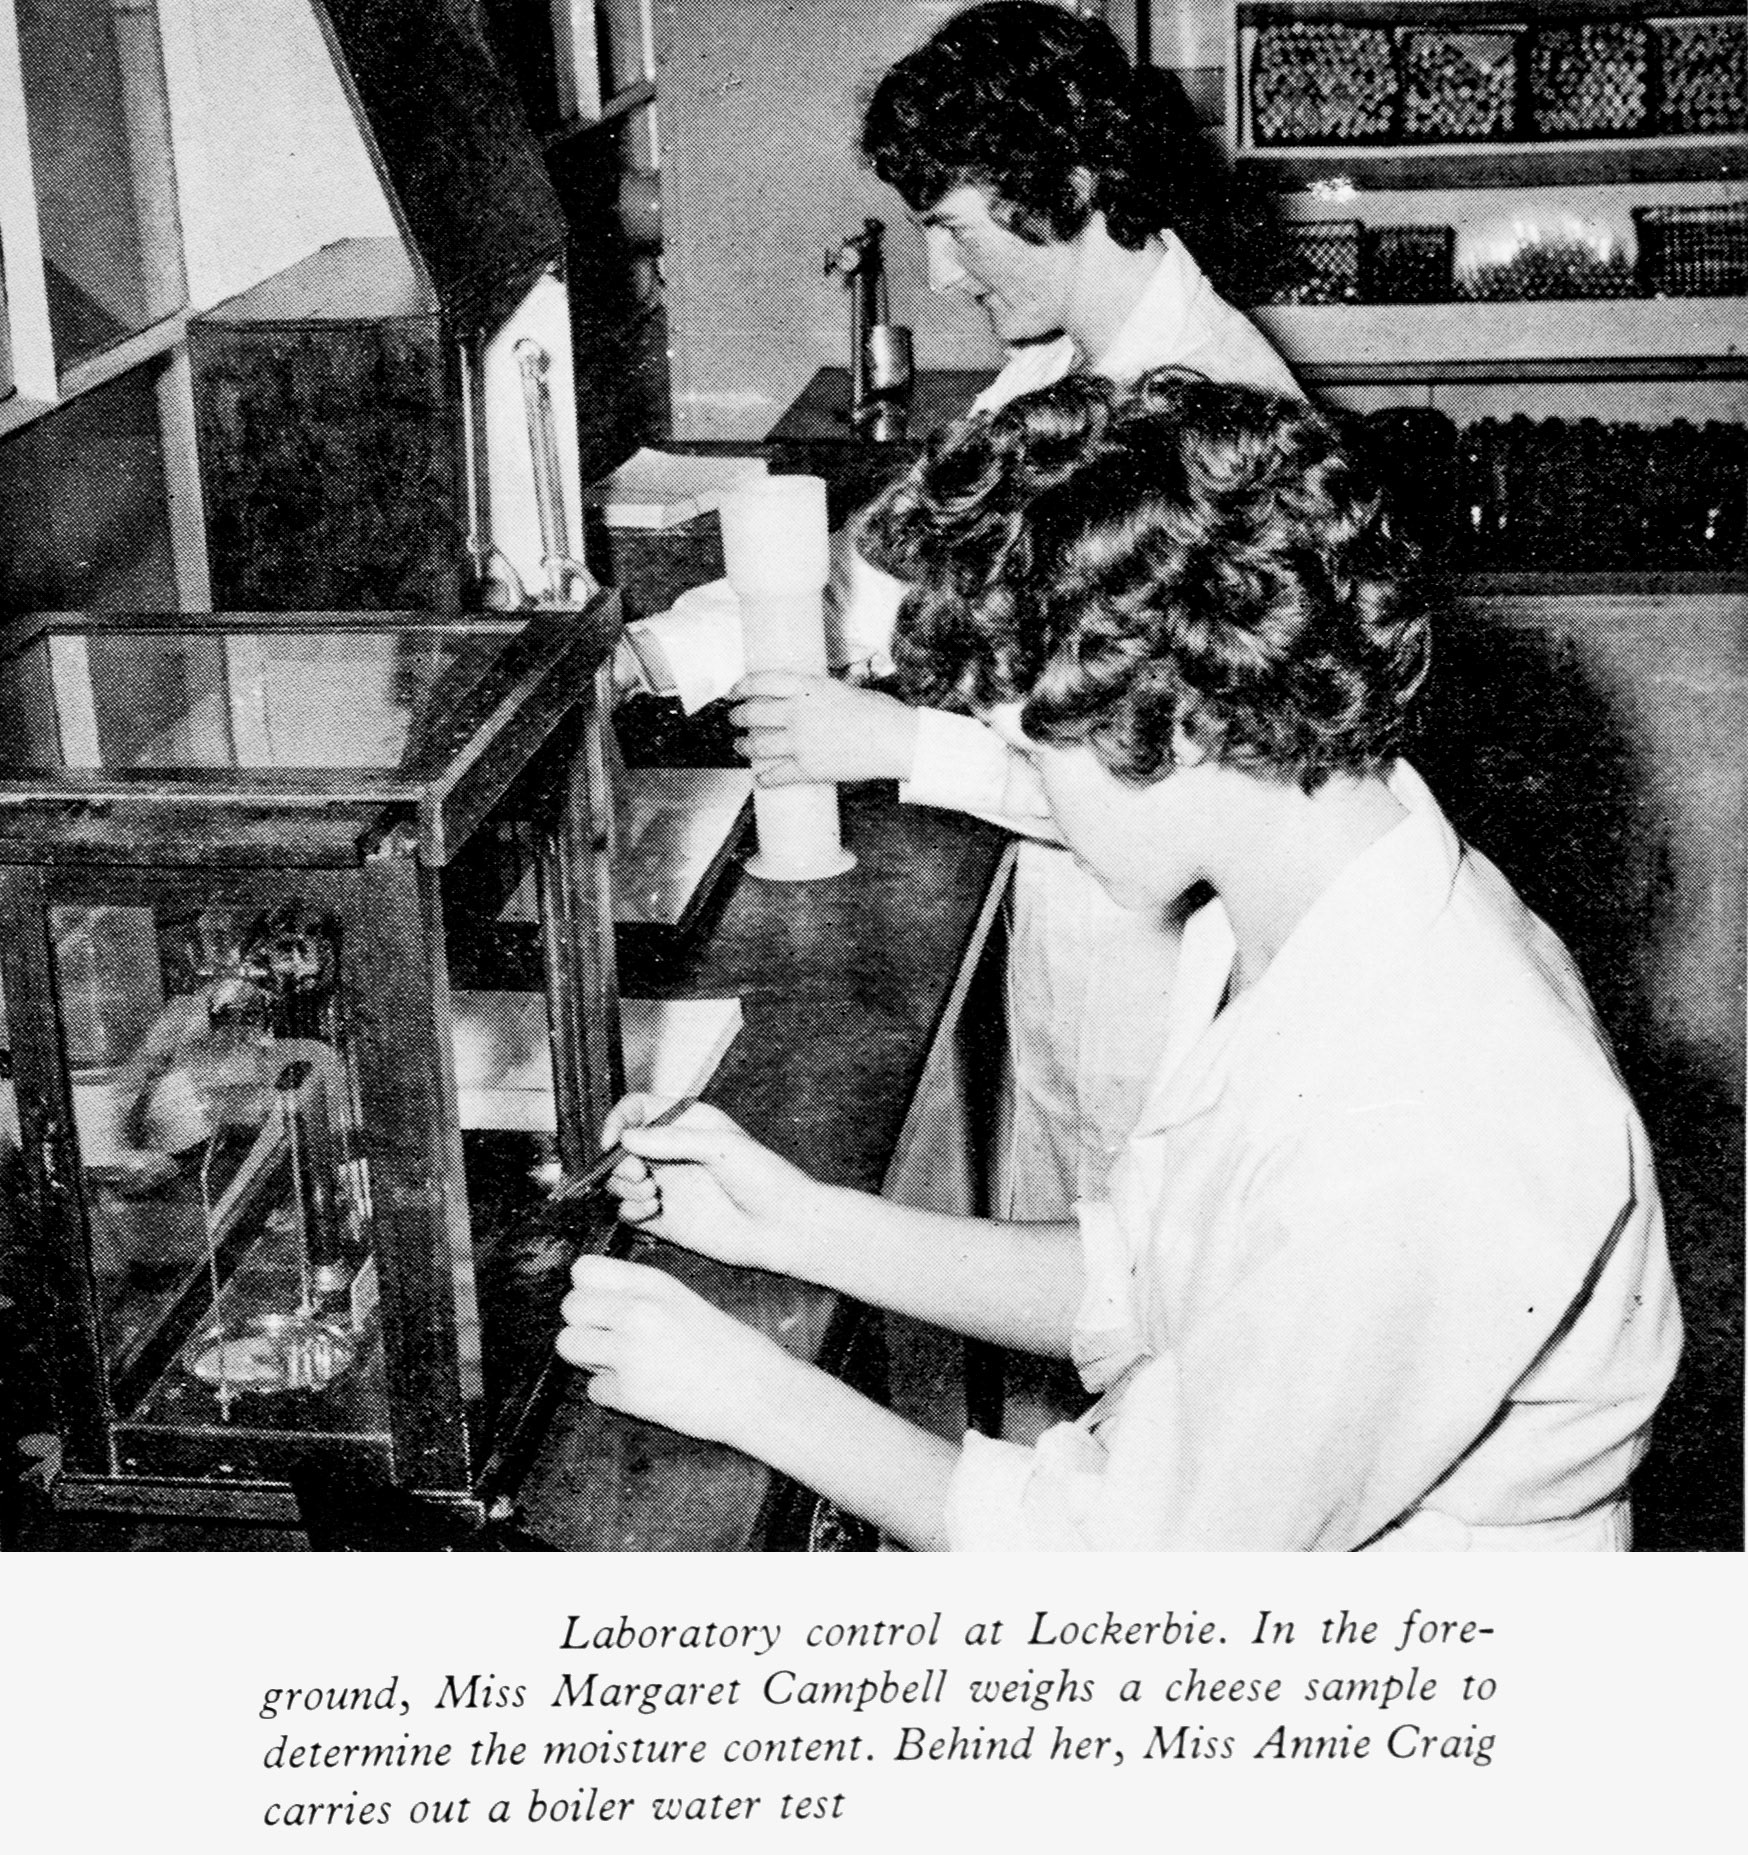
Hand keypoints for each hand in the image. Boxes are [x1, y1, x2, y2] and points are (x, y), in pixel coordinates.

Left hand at [556, 1255, 796, 1445]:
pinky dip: (612, 1394)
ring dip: (588, 1359)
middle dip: (584, 1326)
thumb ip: (637, 1294)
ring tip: (622, 1365)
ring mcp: (631, 1353)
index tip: (602, 1306)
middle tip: (611, 1341)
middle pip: (569, 1308)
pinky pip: (593, 1390)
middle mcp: (638, 1312)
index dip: (586, 1290)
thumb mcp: (683, 1301)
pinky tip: (644, 1391)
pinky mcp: (630, 1393)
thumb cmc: (726, 1347)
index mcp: (654, 1284)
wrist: (758, 1393)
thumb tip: (589, 1301)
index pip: (583, 1270)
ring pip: (568, 1346)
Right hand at [602, 1095, 821, 1271]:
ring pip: (619, 1181)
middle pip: (621, 1148)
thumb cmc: (766, 1179)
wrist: (783, 1228)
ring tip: (650, 1194)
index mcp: (687, 1123)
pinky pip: (628, 1212)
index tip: (613, 1140)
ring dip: (623, 1187)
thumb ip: (672, 1140)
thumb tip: (626, 1138)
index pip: (637, 1110)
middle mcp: (672, 1153)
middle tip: (637, 1174)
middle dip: (618, 1160)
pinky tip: (651, 1212)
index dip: (618, 1121)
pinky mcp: (664, 1219)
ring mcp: (667, 1186)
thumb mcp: (721, 1146)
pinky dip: (629, 1211)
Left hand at [728, 672, 919, 785]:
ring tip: (741, 747)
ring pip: (757, 745)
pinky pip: (777, 775)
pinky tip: (759, 779)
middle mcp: (798, 712)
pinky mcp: (808, 768)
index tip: (733, 692)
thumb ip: (818, 693)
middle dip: (738, 717)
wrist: (895, 739)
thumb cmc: (879, 711)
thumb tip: (804, 697)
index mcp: (807, 686)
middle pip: (753, 713)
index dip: (741, 687)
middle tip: (735, 720)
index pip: (761, 681)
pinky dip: (764, 778)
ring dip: (744, 747)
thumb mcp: (843, 688)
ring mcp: (800, 742)